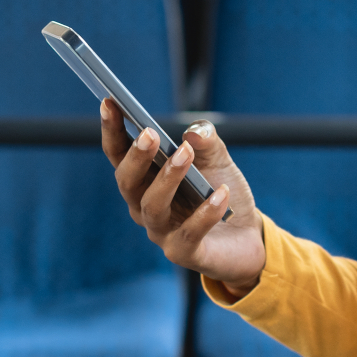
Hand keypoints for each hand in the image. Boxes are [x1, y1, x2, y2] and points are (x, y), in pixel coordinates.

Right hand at [100, 100, 265, 297]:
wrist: (248, 236)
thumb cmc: (221, 192)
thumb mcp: (218, 160)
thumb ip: (207, 142)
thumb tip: (195, 131)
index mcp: (146, 180)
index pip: (120, 155)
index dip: (112, 130)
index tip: (109, 102)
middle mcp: (145, 207)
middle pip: (128, 182)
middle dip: (136, 157)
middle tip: (149, 134)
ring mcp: (162, 232)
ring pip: (152, 206)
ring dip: (167, 178)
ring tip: (185, 154)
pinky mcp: (184, 254)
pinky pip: (190, 234)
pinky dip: (205, 213)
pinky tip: (221, 194)